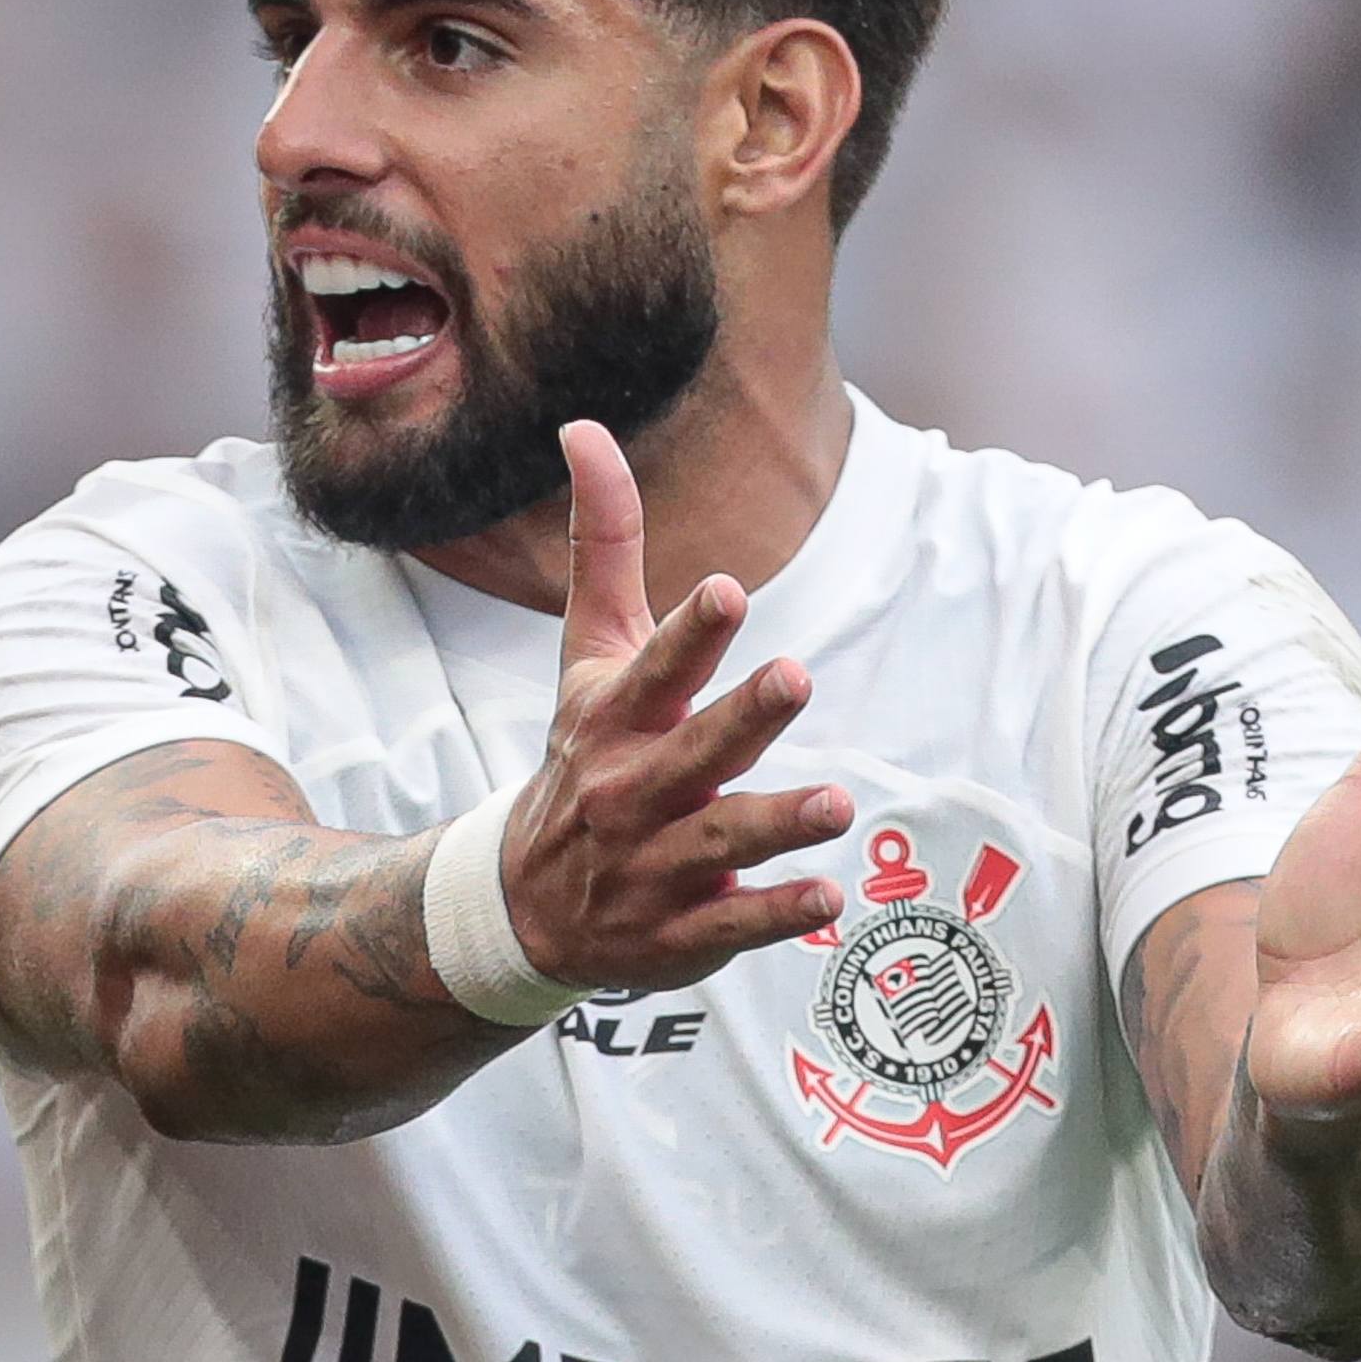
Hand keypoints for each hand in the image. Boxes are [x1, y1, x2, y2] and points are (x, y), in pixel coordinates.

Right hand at [497, 421, 853, 989]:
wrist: (522, 903)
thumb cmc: (585, 757)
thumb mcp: (587, 655)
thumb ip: (605, 546)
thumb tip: (585, 428)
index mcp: (614, 719)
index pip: (652, 668)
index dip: (689, 635)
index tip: (727, 591)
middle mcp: (631, 791)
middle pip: (693, 751)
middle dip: (744, 717)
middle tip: (797, 677)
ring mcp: (653, 867)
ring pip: (720, 843)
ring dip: (777, 823)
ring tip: (838, 804)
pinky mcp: (678, 932)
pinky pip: (732, 924)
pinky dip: (776, 915)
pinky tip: (829, 899)